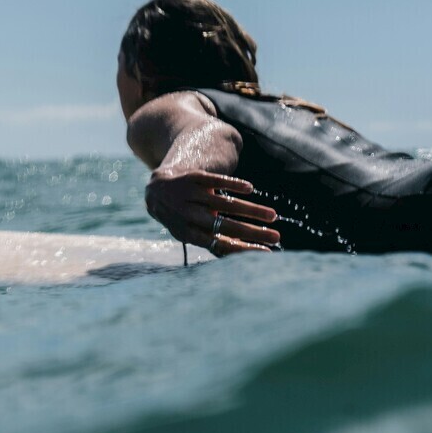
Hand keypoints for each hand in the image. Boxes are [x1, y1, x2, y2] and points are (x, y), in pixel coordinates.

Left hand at [145, 168, 279, 254]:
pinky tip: (250, 188)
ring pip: (224, 203)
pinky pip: (214, 180)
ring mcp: (189, 195)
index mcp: (187, 233)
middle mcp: (186, 215)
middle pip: (224, 225)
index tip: (266, 252)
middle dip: (252, 232)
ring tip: (272, 215)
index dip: (242, 248)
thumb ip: (211, 241)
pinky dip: (232, 184)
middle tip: (276, 236)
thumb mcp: (189, 231)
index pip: (218, 244)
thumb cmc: (180, 216)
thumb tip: (244, 254)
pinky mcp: (192, 177)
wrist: (155, 189)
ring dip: (250, 210)